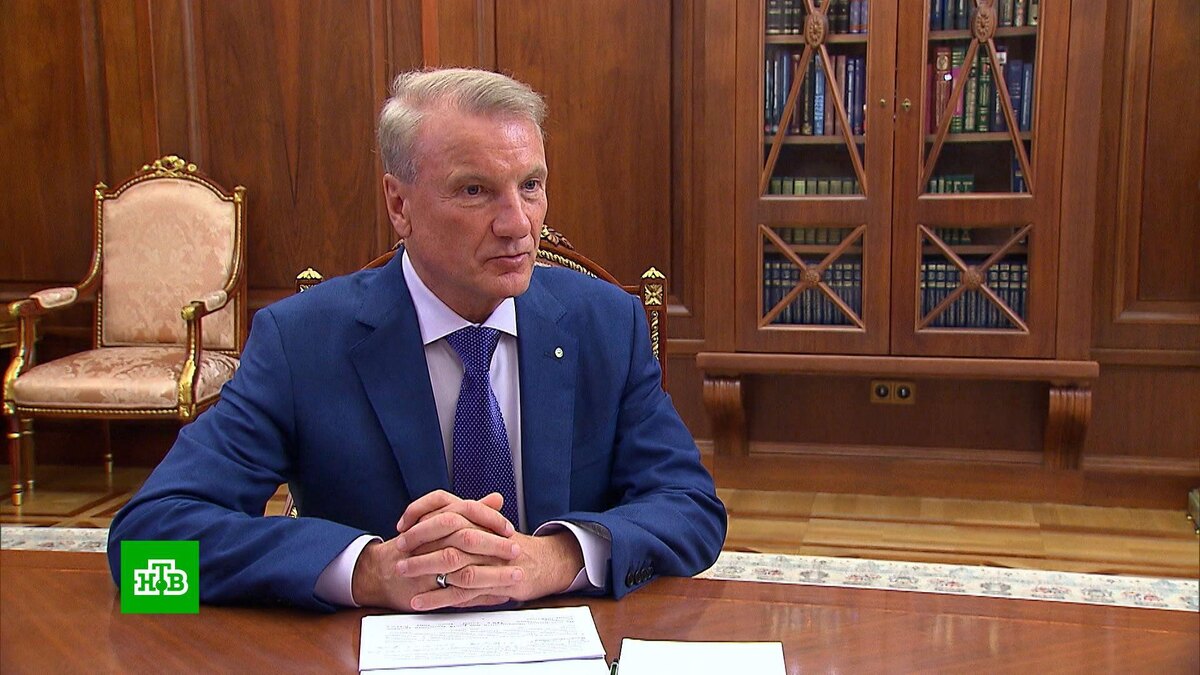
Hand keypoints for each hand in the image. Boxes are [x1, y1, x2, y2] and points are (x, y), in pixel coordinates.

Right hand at [351, 490, 520, 610]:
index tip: (509, 529)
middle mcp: (429, 539)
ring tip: (515, 577)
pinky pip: (455, 594)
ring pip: (462, 569)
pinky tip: (500, 596)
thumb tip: (497, 498)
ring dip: (493, 574)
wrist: (380, 571)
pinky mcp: (424, 589)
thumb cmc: (414, 545)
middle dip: (494, 545)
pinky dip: (481, 597)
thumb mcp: (439, 523)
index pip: (466, 511)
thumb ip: (469, 511)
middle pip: (466, 537)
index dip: (489, 519)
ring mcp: (425, 566)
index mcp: (435, 520)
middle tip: (515, 551)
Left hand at [402, 530, 583, 606]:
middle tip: (398, 551)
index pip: (446, 505)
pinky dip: (437, 597)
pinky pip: (461, 591)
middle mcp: (485, 534)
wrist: (544, 563)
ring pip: (452, 561)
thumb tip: (429, 519)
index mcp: (480, 517)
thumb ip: (462, 522)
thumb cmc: (510, 546)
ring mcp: (491, 559)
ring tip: (403, 574)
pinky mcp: (494, 583)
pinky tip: (419, 601)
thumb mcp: (487, 528)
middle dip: (419, 542)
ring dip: (424, 568)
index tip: (402, 524)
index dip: (421, 512)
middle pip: (447, 532)